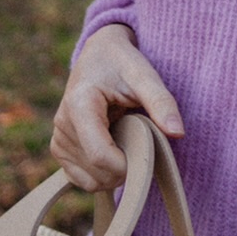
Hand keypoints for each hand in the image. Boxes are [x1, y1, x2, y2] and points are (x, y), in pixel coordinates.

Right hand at [51, 24, 184, 191]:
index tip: (148, 153)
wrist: (100, 54)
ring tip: (126, 142)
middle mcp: (62, 124)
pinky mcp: (59, 148)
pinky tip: (113, 150)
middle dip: (125, 168)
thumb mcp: (144, 75)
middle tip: (140, 142)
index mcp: (79, 105)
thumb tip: (178, 132)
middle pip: (96, 172)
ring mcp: (58, 138)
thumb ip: (161, 102)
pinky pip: (82, 180)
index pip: (100, 155)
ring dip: (114, 173)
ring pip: (90, 181)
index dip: (128, 165)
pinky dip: (102, 175)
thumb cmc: (122, 62)